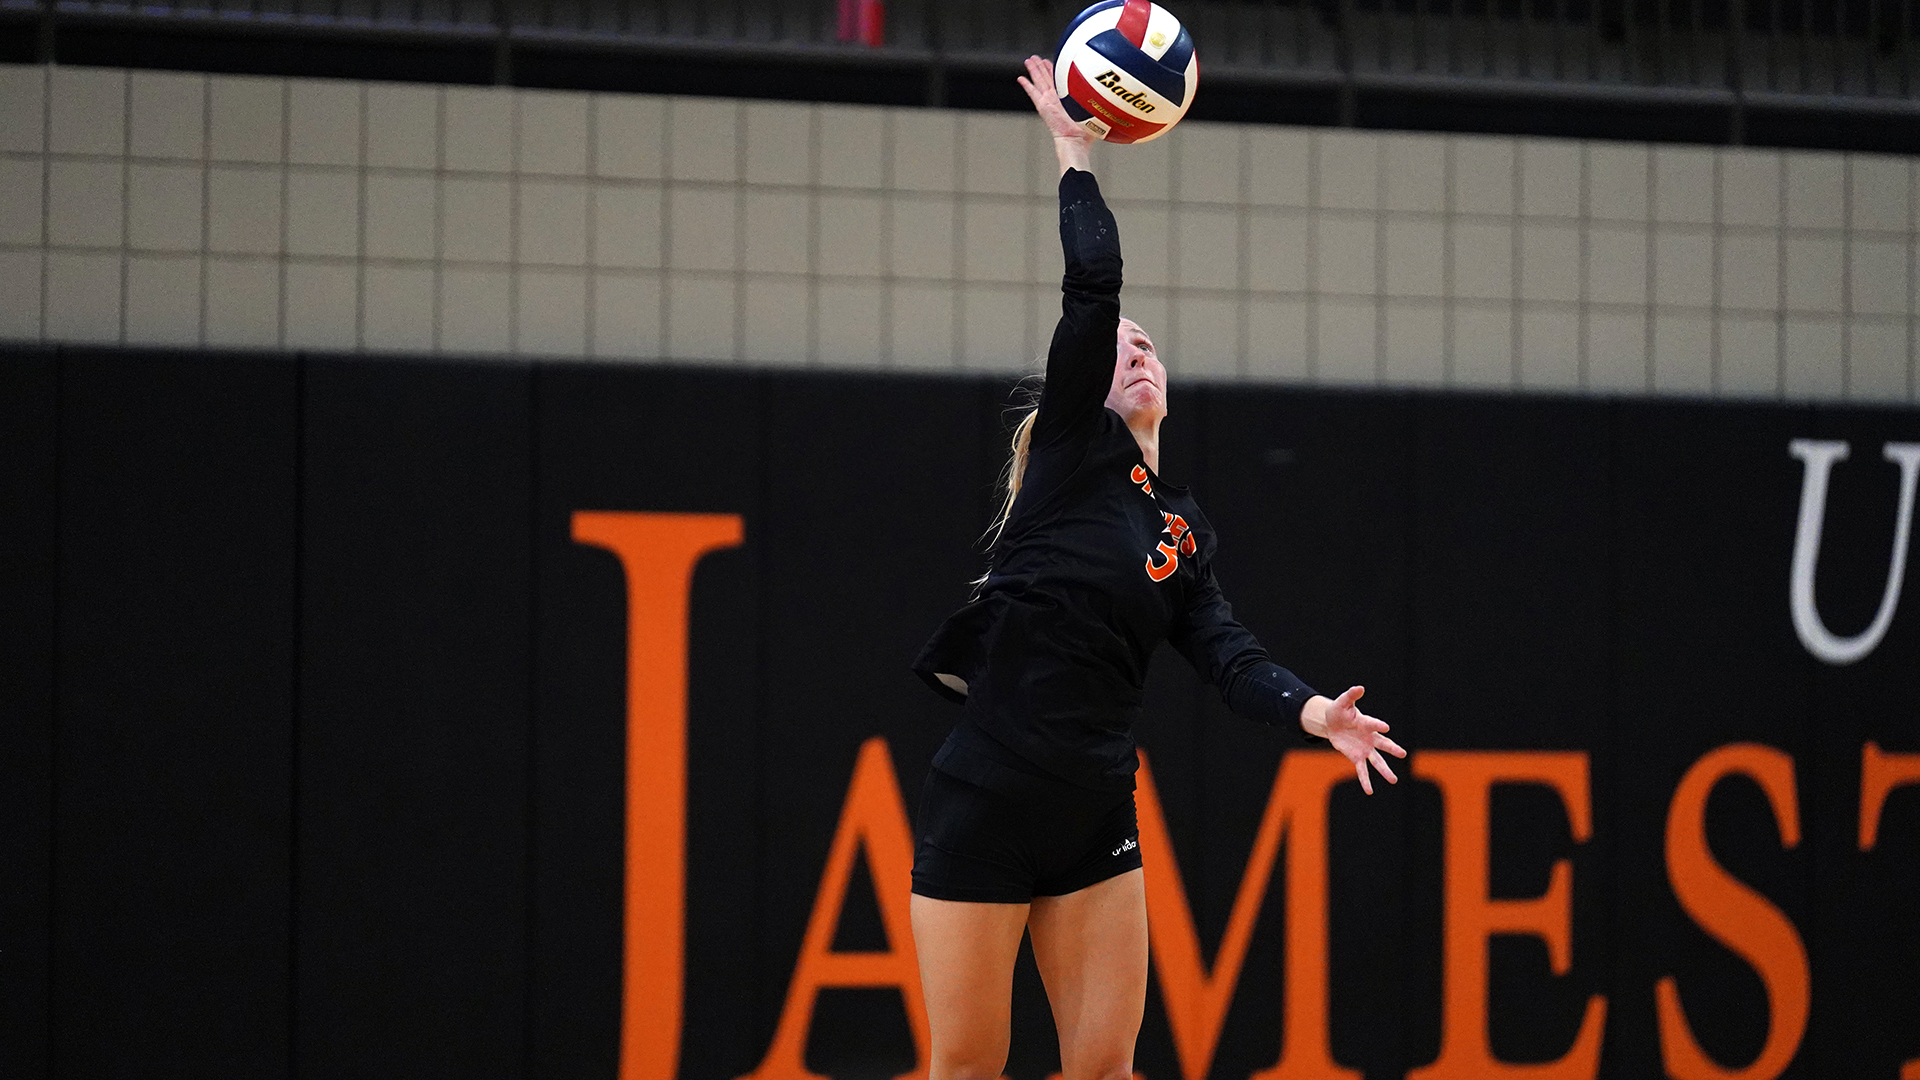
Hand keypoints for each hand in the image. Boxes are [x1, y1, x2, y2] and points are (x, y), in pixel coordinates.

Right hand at [1015, 55, 1094, 173]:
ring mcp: (1048, 102)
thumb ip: (1099, 103)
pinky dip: (1026, 86)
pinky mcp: (1042, 107)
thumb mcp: (1093, 112)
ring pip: (1039, 81)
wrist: (1075, 141)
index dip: (1054, 70)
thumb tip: (1114, 97)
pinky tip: (1020, 78)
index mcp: (1065, 99)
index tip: (1050, 61)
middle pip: (1046, 78)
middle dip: (1041, 66)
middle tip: (1035, 57)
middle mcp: (1055, 99)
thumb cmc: (1086, 132)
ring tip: (1028, 60)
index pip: (1058, 81)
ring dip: (1033, 71)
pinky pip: (1033, 93)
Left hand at [1306, 686, 1405, 794]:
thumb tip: (1359, 687)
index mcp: (1366, 723)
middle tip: (1403, 754)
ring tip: (1394, 780)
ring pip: (1377, 761)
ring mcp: (1365, 749)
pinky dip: (1365, 781)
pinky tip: (1369, 791)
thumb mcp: (1343, 702)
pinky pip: (1362, 770)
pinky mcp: (1356, 757)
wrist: (1332, 724)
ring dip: (1385, 771)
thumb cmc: (1339, 711)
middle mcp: (1370, 738)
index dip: (1378, 725)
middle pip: (1383, 744)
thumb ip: (1351, 695)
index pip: (1373, 724)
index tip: (1385, 727)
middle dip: (1392, 749)